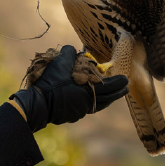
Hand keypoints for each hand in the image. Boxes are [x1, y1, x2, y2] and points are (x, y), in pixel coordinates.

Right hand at [11, 45, 128, 131]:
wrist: (38, 104)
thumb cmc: (50, 83)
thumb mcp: (59, 63)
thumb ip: (69, 53)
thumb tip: (72, 49)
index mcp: (88, 90)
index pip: (109, 86)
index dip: (118, 82)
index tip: (126, 79)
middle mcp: (87, 102)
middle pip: (107, 98)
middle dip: (117, 92)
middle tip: (125, 88)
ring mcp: (80, 111)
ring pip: (98, 105)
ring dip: (106, 99)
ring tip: (111, 96)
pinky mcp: (72, 116)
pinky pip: (87, 109)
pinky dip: (93, 104)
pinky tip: (91, 101)